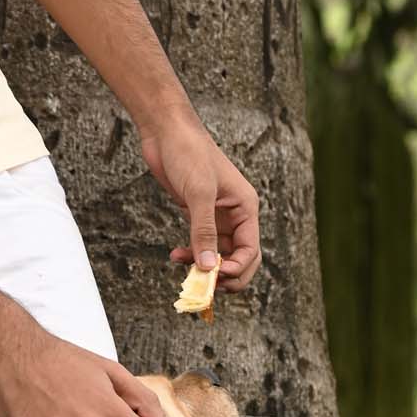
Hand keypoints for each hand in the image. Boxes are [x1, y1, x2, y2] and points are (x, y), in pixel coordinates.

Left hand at [139, 110, 260, 293]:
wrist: (166, 131)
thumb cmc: (188, 153)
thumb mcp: (198, 193)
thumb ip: (203, 231)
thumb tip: (209, 268)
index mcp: (246, 207)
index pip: (250, 250)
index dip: (236, 269)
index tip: (215, 277)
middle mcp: (235, 214)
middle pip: (239, 256)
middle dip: (225, 274)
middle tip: (204, 285)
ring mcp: (216, 214)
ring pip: (218, 252)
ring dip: (205, 265)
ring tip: (185, 272)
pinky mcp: (197, 212)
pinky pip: (201, 242)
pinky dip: (191, 253)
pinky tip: (176, 256)